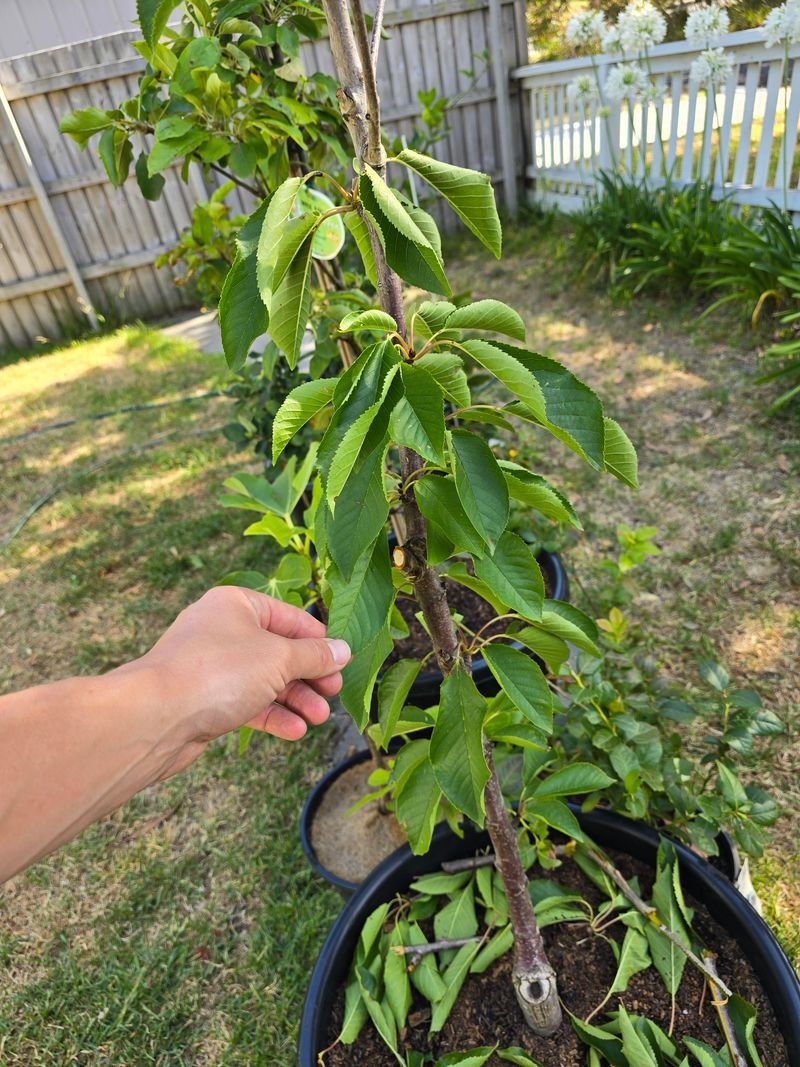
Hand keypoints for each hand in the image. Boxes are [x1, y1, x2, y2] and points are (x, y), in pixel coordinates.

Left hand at [132, 586, 350, 744]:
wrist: (155, 716)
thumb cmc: (218, 672)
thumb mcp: (279, 658)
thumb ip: (315, 655)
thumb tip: (343, 650)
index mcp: (236, 604)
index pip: (290, 617)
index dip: (319, 640)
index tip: (342, 662)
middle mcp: (222, 630)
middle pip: (278, 650)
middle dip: (309, 674)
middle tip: (333, 693)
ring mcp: (211, 666)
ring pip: (264, 679)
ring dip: (295, 698)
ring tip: (319, 717)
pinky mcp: (205, 699)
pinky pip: (246, 702)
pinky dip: (271, 714)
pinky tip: (295, 731)